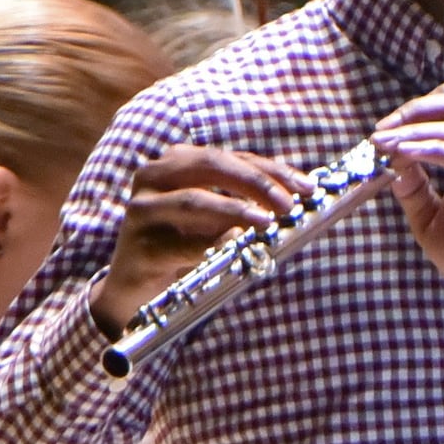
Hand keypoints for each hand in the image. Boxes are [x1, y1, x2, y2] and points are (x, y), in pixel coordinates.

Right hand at [89, 144, 310, 332]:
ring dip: (235, 210)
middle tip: (287, 203)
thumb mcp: (216, 215)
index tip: (307, 186)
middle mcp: (153, 177)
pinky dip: (212, 243)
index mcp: (175, 162)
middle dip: (255, 182)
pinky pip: (181, 244)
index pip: (231, 157)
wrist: (136, 286)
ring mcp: (142, 210)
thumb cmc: (183, 243)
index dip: (271, 170)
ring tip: (267, 222)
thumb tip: (296, 192)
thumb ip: (244, 198)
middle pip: (210, 166)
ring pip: (193, 201)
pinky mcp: (139, 245)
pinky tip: (236, 244)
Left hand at [376, 85, 443, 346]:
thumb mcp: (433, 221)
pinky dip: (432, 151)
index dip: (418, 107)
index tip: (383, 130)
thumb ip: (414, 191)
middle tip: (381, 130)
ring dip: (416, 129)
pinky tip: (405, 155)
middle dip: (414, 109)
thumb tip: (391, 162)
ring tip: (384, 142)